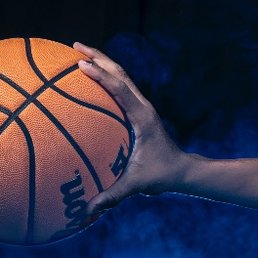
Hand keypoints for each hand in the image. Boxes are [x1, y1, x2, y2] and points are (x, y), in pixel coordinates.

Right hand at [75, 41, 190, 217]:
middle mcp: (143, 107)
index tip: (80, 63)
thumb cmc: (162, 175)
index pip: (121, 89)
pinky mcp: (138, 111)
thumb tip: (88, 211)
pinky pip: (119, 89)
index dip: (101, 75)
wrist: (183, 171)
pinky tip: (85, 79)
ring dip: (102, 63)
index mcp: (143, 117)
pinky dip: (103, 79)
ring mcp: (141, 107)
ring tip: (77, 53)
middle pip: (120, 73)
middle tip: (74, 46)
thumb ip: (113, 196)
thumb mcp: (138, 185)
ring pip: (121, 77)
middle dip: (98, 57)